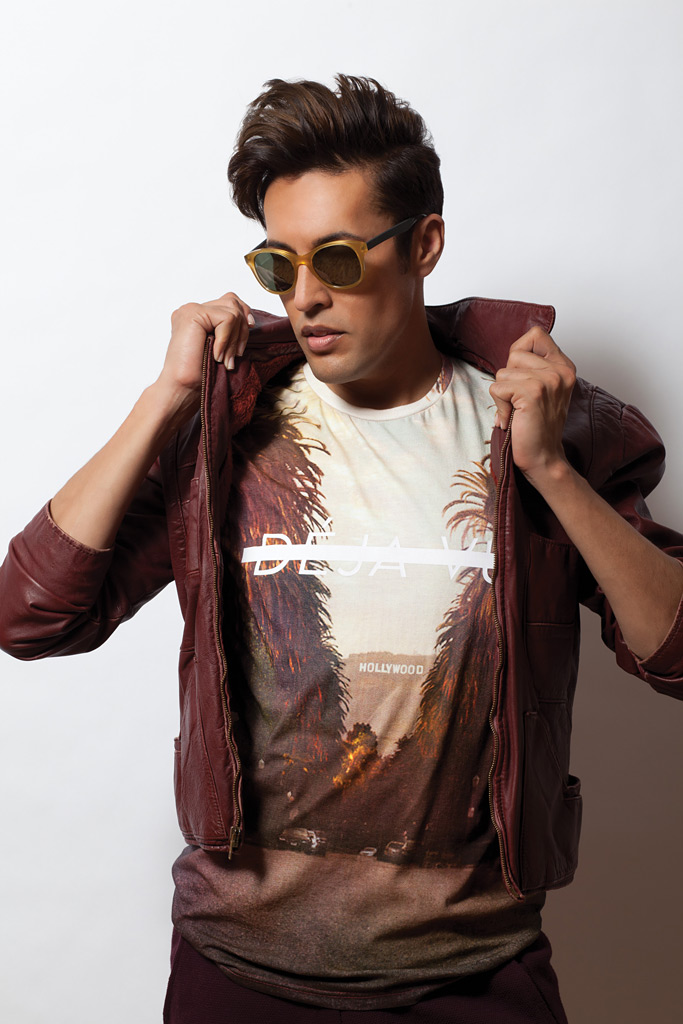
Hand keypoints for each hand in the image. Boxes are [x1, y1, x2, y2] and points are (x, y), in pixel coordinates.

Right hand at [156, 291, 254, 415]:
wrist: (182, 388)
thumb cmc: (200, 374)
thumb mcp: (223, 347)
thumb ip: (231, 330)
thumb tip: (251, 321)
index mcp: (198, 316)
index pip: (229, 302)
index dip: (243, 319)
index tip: (245, 340)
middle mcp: (193, 310)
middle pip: (233, 302)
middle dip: (242, 330)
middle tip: (236, 355)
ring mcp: (191, 310)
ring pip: (233, 311)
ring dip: (235, 338)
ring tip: (225, 358)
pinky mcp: (193, 314)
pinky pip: (227, 319)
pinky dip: (227, 340)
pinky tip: (216, 355)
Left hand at [489, 326, 575, 487]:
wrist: (543, 457)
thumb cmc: (536, 425)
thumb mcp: (541, 389)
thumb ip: (533, 367)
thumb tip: (514, 350)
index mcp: (564, 366)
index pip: (536, 334)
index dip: (520, 351)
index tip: (522, 375)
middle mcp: (560, 370)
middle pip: (514, 353)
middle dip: (508, 377)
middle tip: (520, 400)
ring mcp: (549, 380)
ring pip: (503, 372)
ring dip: (503, 394)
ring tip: (518, 411)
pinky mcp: (533, 393)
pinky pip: (497, 388)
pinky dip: (499, 406)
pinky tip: (512, 418)